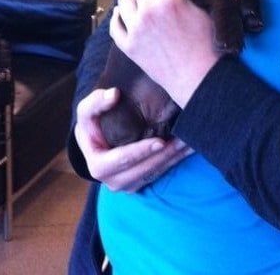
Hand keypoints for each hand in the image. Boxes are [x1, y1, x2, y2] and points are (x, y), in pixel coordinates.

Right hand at [74, 87, 191, 191]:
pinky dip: (174, 161)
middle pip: (144, 169)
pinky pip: (159, 174)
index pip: (121, 160)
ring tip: (192, 143)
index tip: (160, 142)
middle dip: (165, 156)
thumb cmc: (92, 123)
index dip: (140, 152)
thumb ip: (96, 101)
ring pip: (155, 173)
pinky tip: (188, 149)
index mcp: (98, 166)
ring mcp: (128, 185)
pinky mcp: (140, 183)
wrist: (95, 140)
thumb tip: (114, 94)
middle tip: (185, 140)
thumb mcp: (87, 110)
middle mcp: (113, 181)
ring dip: (174, 159)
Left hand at [110, 0, 243, 107]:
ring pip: (124, 0)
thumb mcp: (219, 13)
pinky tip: (122, 10)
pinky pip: (115, 25)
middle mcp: (149, 12)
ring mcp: (136, 30)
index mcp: (171, 0)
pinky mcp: (128, 47)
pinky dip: (117, 14)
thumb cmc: (212, 47)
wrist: (199, 81)